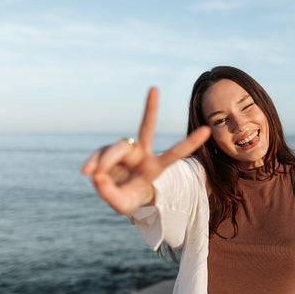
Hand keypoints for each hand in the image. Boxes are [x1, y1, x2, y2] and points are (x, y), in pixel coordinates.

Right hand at [81, 87, 210, 213]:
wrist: (118, 194)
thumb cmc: (129, 199)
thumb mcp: (124, 205)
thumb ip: (111, 194)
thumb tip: (97, 176)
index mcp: (154, 167)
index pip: (174, 154)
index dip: (190, 142)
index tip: (208, 129)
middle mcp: (142, 153)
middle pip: (146, 128)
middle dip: (150, 108)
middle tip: (154, 88)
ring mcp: (125, 150)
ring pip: (116, 148)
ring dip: (105, 161)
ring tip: (95, 175)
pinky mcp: (108, 150)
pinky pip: (99, 154)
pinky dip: (93, 163)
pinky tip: (86, 172)